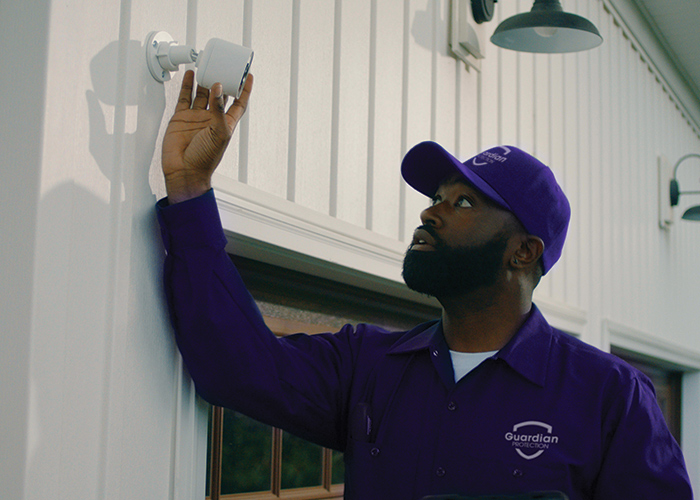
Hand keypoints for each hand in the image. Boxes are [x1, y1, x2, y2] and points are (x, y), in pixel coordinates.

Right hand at [161, 70, 252, 203]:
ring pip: (201, 93)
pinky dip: (187, 85)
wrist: (184, 170)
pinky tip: (190, 74)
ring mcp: (196, 117)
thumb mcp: (219, 133)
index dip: (244, 89)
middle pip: (219, 94)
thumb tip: (218, 87)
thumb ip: (219, 110)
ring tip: (206, 65)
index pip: (239, 103)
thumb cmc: (205, 158)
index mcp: (226, 123)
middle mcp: (212, 119)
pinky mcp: (181, 117)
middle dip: (222, 80)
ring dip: (204, 80)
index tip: (248, 75)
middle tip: (223, 64)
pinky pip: (185, 97)